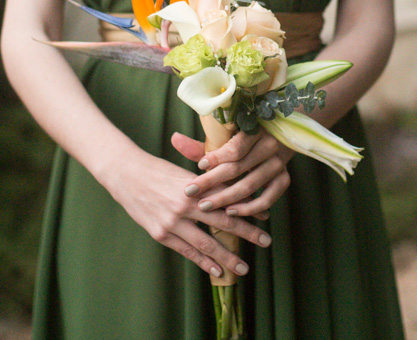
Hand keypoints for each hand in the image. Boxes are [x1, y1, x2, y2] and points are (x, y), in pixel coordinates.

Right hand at [105, 145, 271, 278]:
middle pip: (222, 222)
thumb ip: (206, 186)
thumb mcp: (184, 173)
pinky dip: (203, 262)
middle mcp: (185, 204)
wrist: (126, 174)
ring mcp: (172, 222)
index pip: (228, 200)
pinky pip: (187, 251)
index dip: (247, 209)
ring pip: (206, 243)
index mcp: (195, 186)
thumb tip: (231, 196)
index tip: (266, 217)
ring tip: (244, 267)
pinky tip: (217, 271)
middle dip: (247, 233)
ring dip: (227, 257)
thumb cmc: (158, 170)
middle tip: (266, 242)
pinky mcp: (161, 234)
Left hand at [172, 129, 293, 217]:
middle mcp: (269, 145)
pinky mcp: (284, 179)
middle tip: (191, 191)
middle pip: (239, 168)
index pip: (235, 147)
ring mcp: (278, 163)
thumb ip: (200, 144)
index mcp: (255, 129)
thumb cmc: (241, 140)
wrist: (276, 137)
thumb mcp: (223, 140)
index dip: (217, 158)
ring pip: (251, 185)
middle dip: (212, 182)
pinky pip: (268, 198)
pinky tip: (231, 212)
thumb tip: (174, 139)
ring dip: (226, 198)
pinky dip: (250, 208)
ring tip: (205, 205)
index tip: (199, 167)